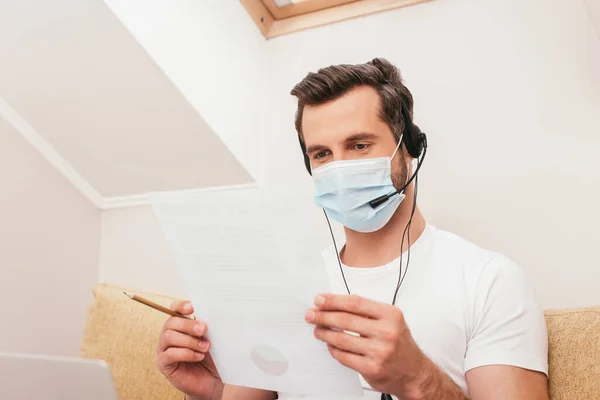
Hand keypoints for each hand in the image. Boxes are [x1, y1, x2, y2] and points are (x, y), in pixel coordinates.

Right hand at [157, 300, 222, 399]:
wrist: (211, 380)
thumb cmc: (211, 357)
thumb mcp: (211, 339)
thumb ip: (207, 326)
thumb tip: (211, 313)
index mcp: (180, 325)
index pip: (174, 309)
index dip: (180, 306)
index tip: (192, 308)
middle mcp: (168, 335)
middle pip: (171, 322)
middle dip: (188, 325)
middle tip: (204, 330)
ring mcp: (164, 349)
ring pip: (169, 337)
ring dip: (189, 341)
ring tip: (205, 347)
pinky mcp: (164, 364)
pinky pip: (170, 354)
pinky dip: (186, 353)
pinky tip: (199, 356)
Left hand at [305, 294, 427, 397]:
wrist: (415, 373)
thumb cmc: (400, 343)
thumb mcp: (391, 320)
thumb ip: (367, 311)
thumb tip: (335, 303)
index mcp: (390, 315)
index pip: (355, 303)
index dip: (333, 300)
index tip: (319, 300)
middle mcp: (386, 332)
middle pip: (345, 320)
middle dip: (323, 316)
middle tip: (311, 315)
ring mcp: (379, 351)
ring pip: (341, 339)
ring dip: (324, 333)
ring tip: (317, 330)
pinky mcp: (371, 368)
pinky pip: (344, 356)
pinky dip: (333, 349)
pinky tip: (330, 345)